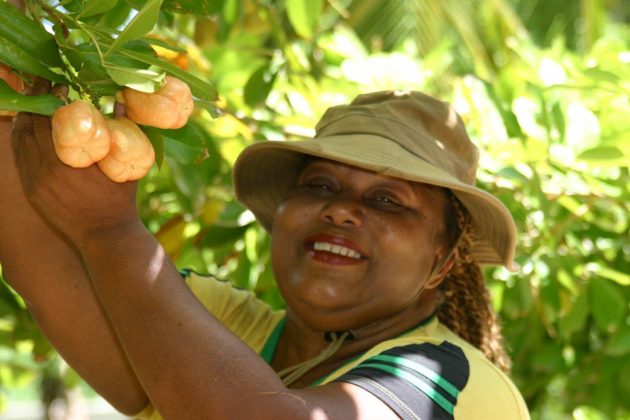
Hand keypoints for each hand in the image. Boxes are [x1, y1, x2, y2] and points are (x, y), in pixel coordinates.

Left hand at [11, 80, 138, 245]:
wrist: (106, 234)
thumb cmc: (120, 200)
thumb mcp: (125, 165)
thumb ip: (122, 132)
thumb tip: (121, 101)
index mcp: (67, 163)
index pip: (48, 120)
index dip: (49, 98)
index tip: (56, 83)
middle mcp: (45, 171)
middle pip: (29, 127)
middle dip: (35, 103)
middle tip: (42, 85)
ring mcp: (36, 182)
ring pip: (20, 142)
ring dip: (25, 120)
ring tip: (35, 103)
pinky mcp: (32, 191)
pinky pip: (21, 158)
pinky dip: (23, 139)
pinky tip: (30, 128)